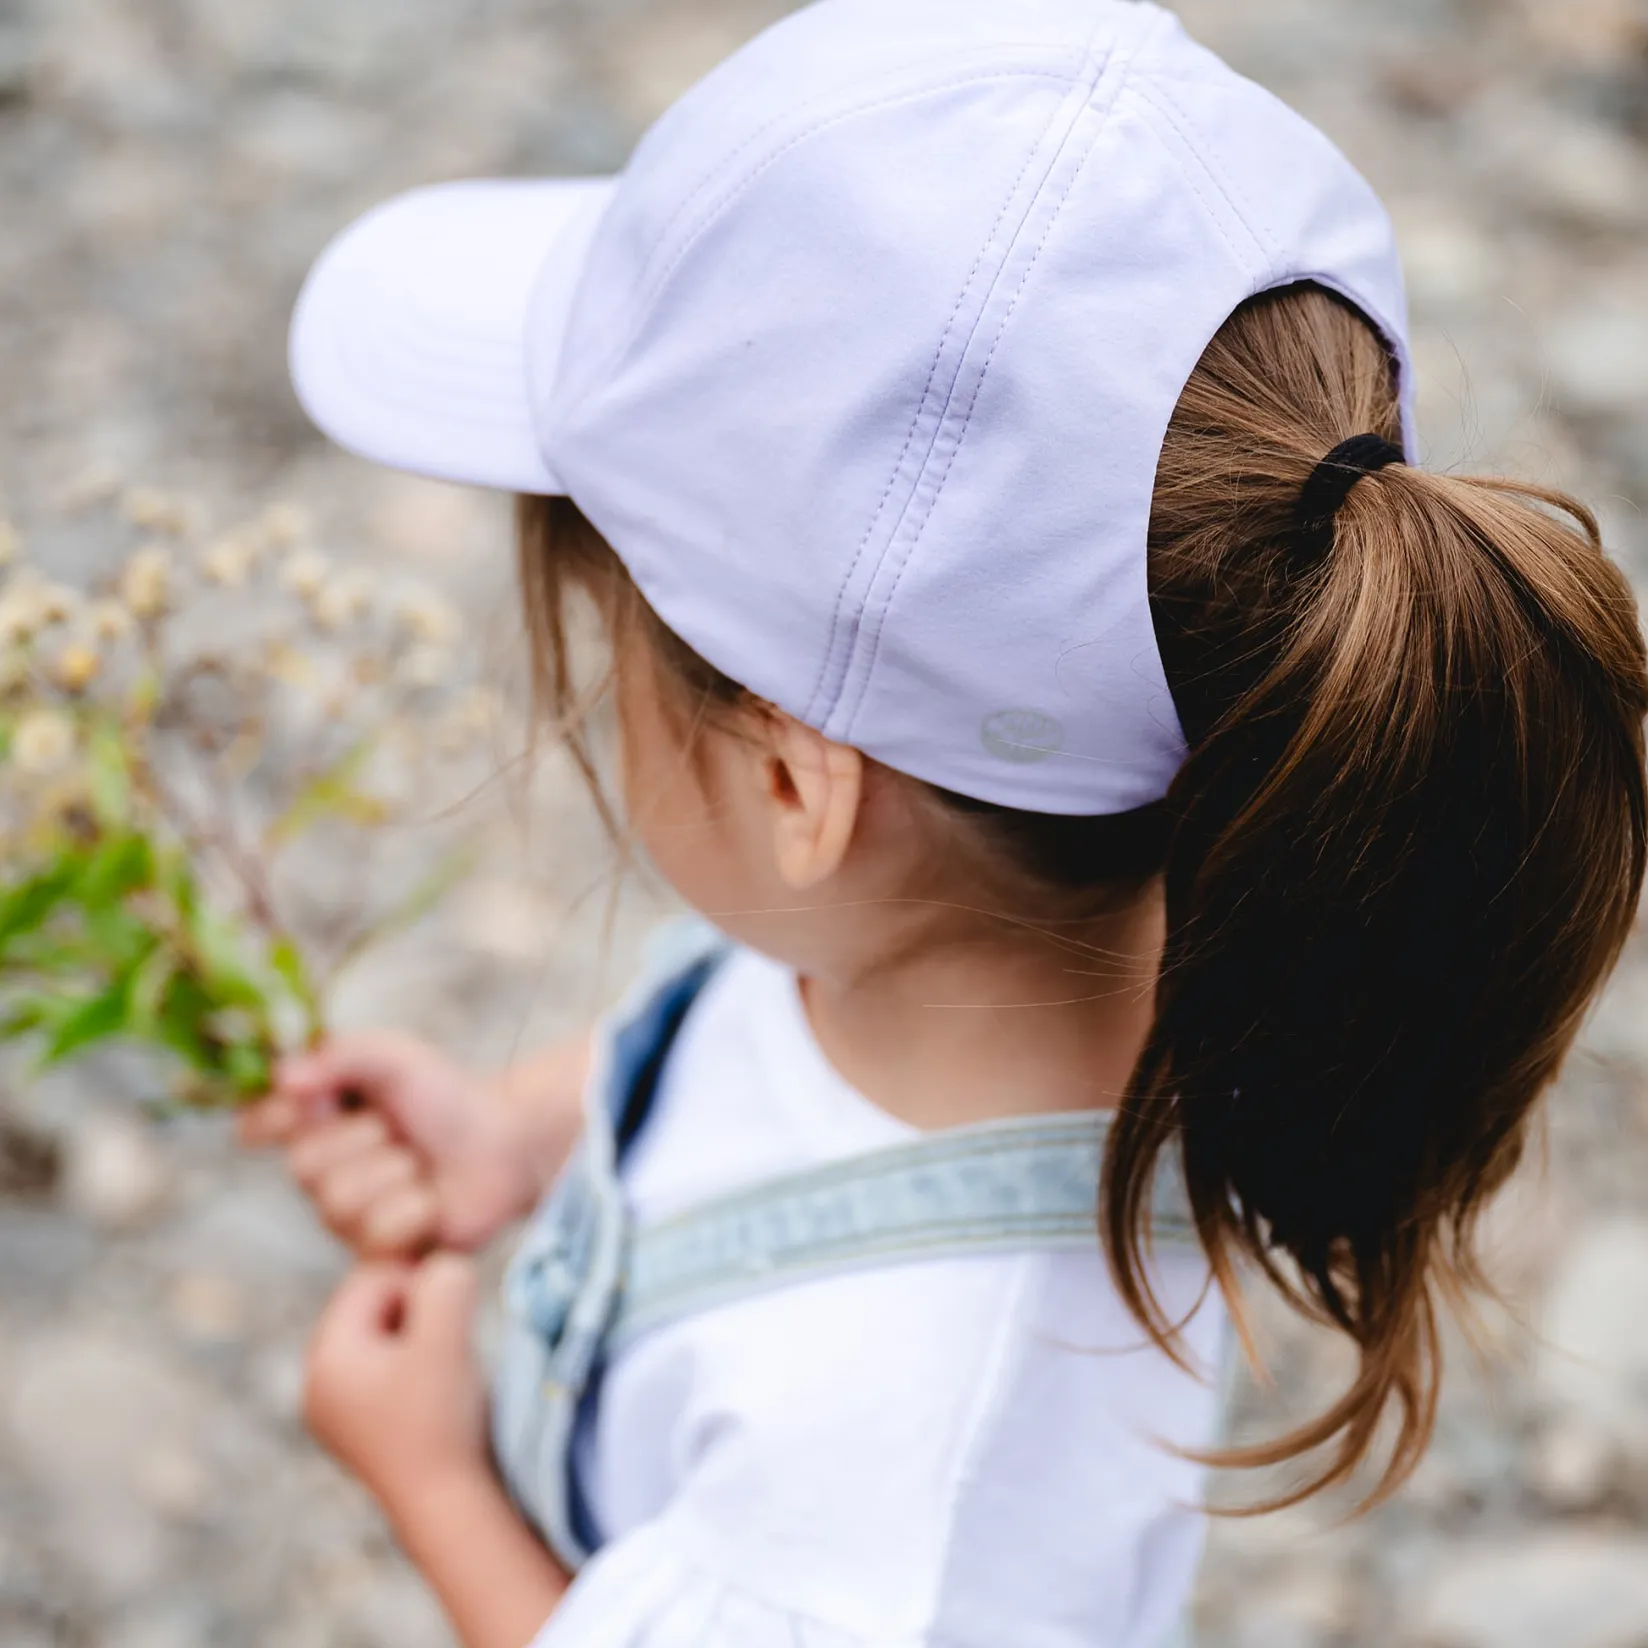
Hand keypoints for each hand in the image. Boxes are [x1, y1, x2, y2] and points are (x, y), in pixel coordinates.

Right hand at [240, 1033, 577, 1257]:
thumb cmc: (444, 1096)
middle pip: (304, 1165)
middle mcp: (318, 1171)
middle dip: (365, 1138)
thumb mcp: (394, 1058)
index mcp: (311, 1119)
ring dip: (397, 1170)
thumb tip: (283, 1077)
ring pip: (343, 1200)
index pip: (255, 1123)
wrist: (501, 1141)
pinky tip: (432, 1198)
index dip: (274, 1116)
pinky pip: (379, 1232)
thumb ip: (340, 1056)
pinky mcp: (377, 1251)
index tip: (315, 1099)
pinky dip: (418, 1206)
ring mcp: (343, 1216)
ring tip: (420, 1162)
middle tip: (397, 1128)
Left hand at [305, 1259, 571, 1647]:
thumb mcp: (446, 1335)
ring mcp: (337, 1413)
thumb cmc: (442, 1420)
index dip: (414, 1284)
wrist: (448, 1508)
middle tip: (447, 1346)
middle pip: (371, 1309)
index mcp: (324, 1359)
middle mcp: (317, 1386)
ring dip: (419, 1340)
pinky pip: (388, 1372)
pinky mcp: (362, 1431)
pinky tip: (438, 1397)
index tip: (447, 1315)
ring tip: (444, 1374)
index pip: (368, 1282)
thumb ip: (443, 1280)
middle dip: (414, 1313)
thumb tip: (441, 1263)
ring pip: (384, 1339)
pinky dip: (417, 1369)